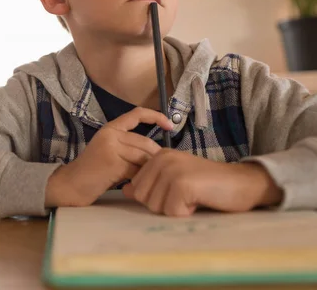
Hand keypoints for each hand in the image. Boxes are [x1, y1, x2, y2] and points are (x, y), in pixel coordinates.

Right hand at [45, 107, 173, 207]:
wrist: (72, 184)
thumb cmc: (95, 172)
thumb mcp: (111, 152)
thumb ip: (130, 147)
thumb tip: (159, 153)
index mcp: (111, 128)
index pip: (137, 114)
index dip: (156, 116)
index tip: (170, 125)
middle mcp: (111, 134)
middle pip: (145, 142)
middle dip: (155, 158)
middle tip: (156, 171)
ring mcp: (111, 147)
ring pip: (143, 156)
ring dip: (147, 170)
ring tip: (144, 180)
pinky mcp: (113, 162)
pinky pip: (136, 169)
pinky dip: (139, 179)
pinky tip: (133, 185)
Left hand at [122, 149, 283, 216]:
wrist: (243, 183)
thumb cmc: (208, 185)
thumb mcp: (175, 182)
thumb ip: (151, 184)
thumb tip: (126, 191)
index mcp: (158, 157)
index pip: (137, 188)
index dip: (157, 198)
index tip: (178, 192)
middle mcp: (161, 159)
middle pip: (143, 198)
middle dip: (163, 205)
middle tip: (186, 196)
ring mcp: (171, 170)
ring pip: (156, 207)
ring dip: (175, 210)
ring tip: (193, 197)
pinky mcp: (182, 184)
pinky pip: (172, 212)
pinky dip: (186, 213)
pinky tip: (199, 201)